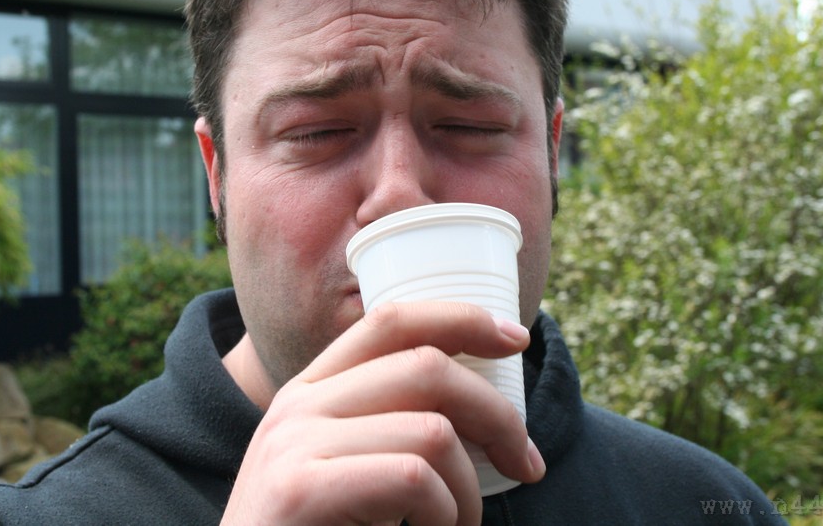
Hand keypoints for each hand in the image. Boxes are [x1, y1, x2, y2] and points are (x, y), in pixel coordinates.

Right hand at [220, 301, 545, 525]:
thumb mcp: (344, 468)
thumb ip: (386, 428)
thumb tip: (481, 410)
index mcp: (312, 389)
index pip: (391, 320)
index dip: (461, 317)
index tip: (516, 338)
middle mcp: (299, 404)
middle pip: (425, 366)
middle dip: (497, 414)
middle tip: (528, 464)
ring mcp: (294, 443)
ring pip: (431, 430)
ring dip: (470, 489)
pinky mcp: (300, 489)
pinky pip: (412, 477)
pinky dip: (446, 514)